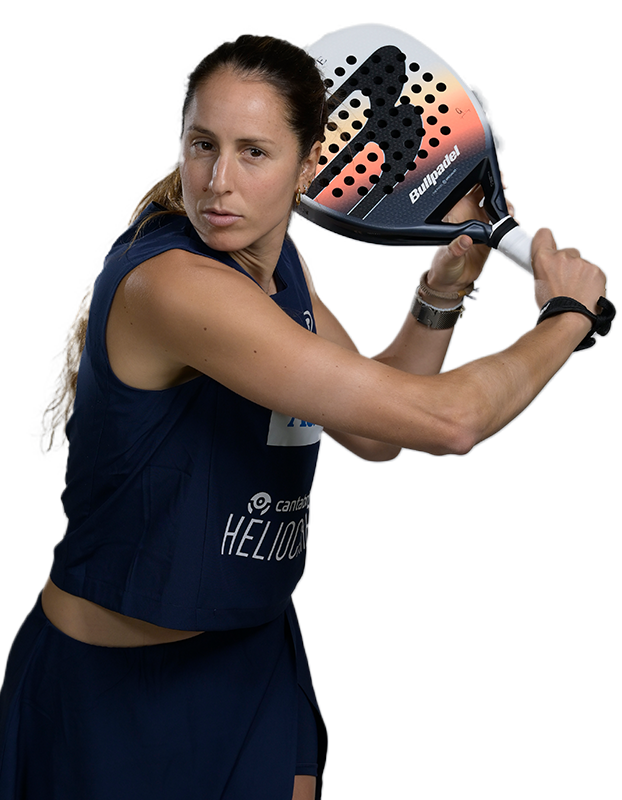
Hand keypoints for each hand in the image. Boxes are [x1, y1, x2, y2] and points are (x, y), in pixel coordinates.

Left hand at [427, 172, 513, 292]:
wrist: (453, 283)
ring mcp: (479, 223)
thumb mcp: (446, 258)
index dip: (476, 177)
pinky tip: (511, 225)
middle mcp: (467, 215)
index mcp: (454, 214)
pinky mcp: (489, 234)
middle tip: (504, 187)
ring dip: (504, 206)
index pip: (464, 187)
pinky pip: (501, 222)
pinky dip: (509, 221)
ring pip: (495, 204)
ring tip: (508, 215)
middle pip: (483, 190)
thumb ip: (455, 249)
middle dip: (496, 184)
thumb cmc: (443, 268)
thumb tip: (463, 240)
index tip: (488, 176)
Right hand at [531, 227, 605, 312]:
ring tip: (575, 291)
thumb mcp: (538, 286)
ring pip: (581, 264)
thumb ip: (545, 270)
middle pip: (567, 252)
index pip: (543, 235)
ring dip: (579, 275)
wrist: (570, 318)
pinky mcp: (596, 270)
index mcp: (544, 260)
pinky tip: (584, 292)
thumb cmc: (553, 307)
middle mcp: (563, 257)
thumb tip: (549, 269)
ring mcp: (581, 263)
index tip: (546, 242)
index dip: (545, 239)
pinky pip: (593, 272)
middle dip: (567, 264)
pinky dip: (590, 281)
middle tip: (564, 281)